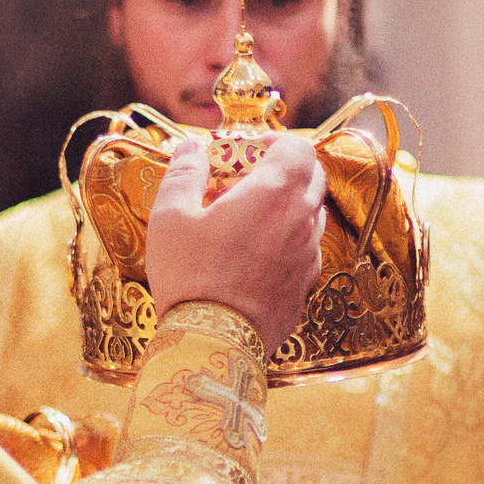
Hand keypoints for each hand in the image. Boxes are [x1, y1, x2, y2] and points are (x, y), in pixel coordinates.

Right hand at [144, 133, 325, 352]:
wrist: (213, 342)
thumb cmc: (190, 277)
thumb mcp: (170, 217)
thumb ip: (183, 174)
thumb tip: (189, 149)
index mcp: (274, 194)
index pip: (299, 147)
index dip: (276, 141)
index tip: (249, 151)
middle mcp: (301, 220)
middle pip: (313, 176)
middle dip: (285, 168)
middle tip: (246, 181)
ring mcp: (308, 255)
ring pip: (312, 213)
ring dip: (288, 205)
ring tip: (250, 219)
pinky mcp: (306, 285)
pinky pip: (307, 248)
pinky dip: (289, 239)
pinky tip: (257, 253)